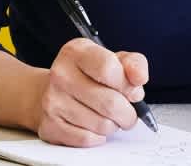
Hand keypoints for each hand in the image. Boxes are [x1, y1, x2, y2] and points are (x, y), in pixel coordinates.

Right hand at [32, 37, 148, 146]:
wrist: (53, 91)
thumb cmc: (89, 75)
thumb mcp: (114, 59)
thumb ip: (133, 64)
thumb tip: (139, 78)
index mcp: (76, 52)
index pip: (108, 67)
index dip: (128, 84)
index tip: (134, 90)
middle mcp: (61, 74)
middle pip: (109, 102)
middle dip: (127, 112)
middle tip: (128, 112)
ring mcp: (53, 102)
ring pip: (101, 124)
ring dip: (114, 125)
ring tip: (109, 117)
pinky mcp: (50, 126)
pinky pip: (88, 139)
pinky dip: (98, 136)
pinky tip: (94, 125)